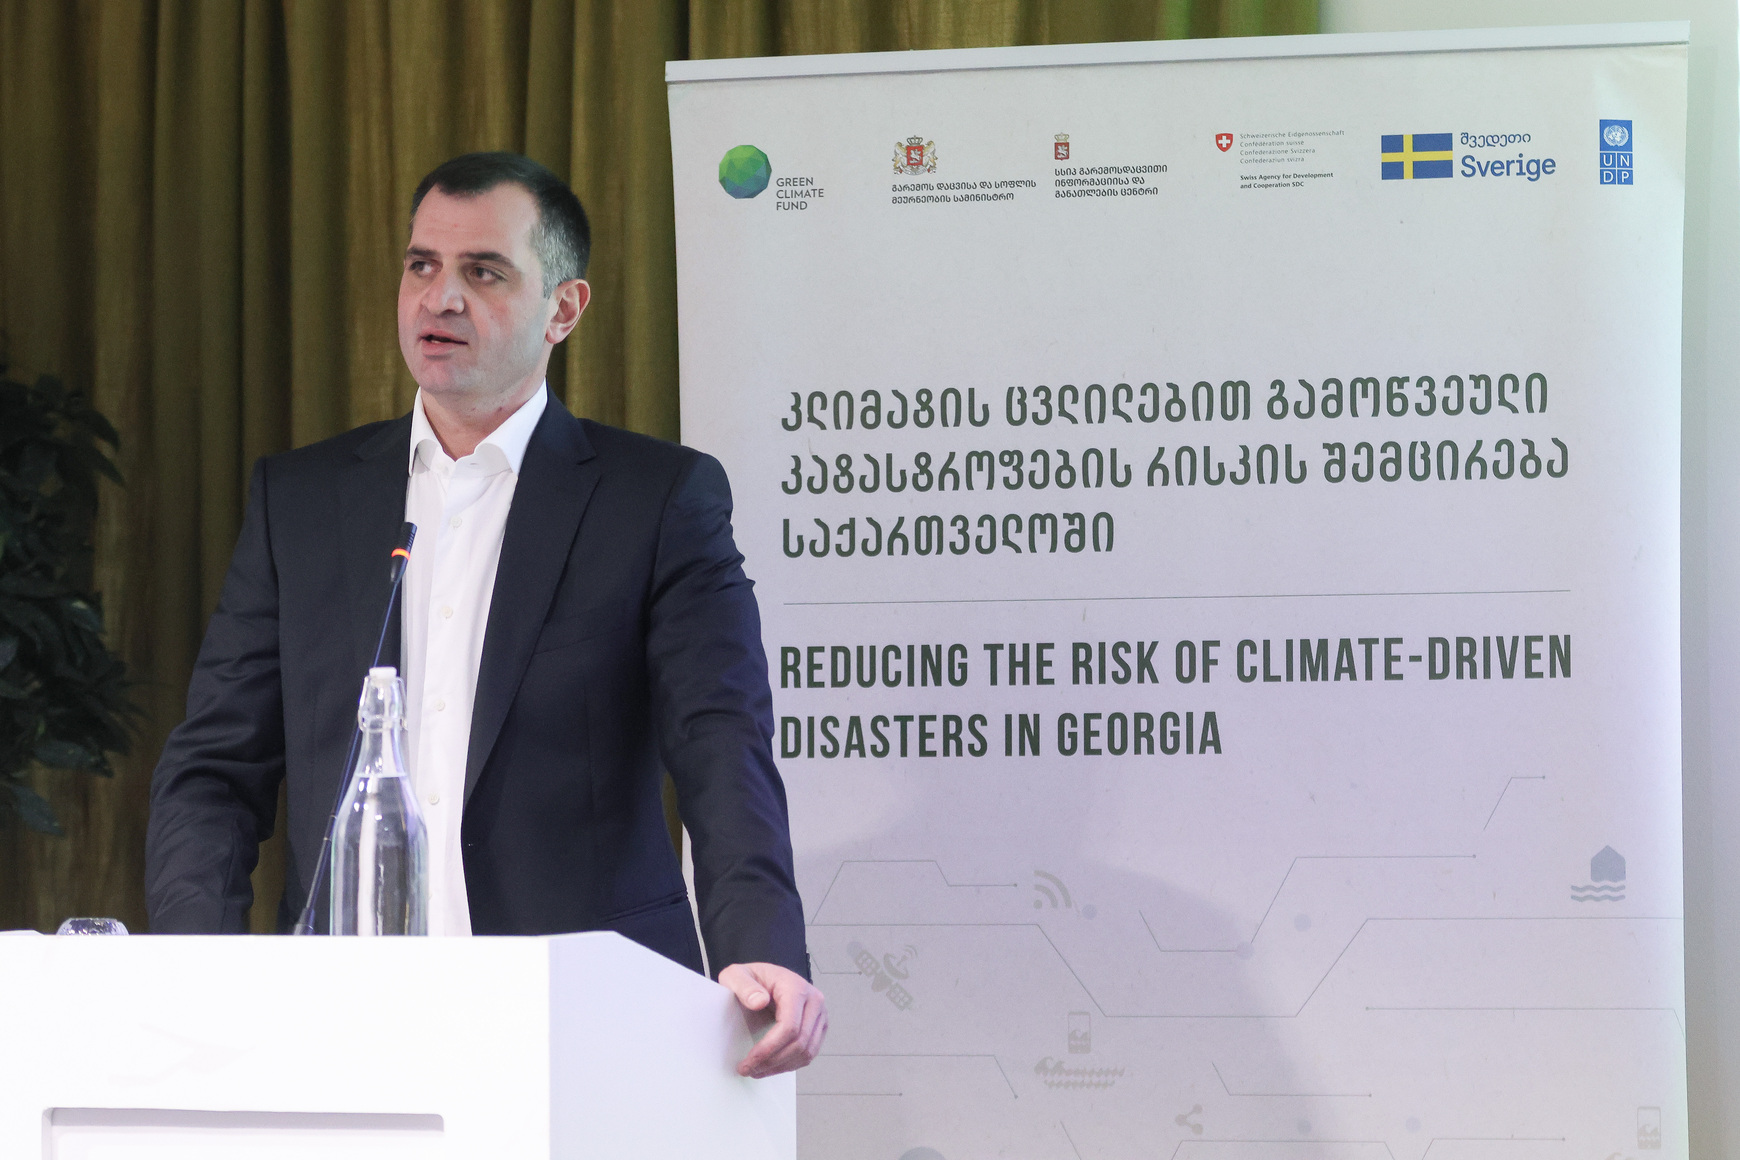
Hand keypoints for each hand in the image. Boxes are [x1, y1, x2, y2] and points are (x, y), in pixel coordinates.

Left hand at [719, 961, 827, 1076]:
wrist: (765, 978)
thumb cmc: (752, 978)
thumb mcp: (736, 976)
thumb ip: (744, 986)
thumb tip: (759, 1001)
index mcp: (796, 987)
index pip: (789, 1026)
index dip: (769, 1049)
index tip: (749, 1061)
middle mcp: (814, 1001)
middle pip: (799, 1042)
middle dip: (772, 1061)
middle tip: (749, 1070)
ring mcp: (819, 1014)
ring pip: (806, 1051)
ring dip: (781, 1066)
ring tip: (758, 1070)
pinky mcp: (818, 1026)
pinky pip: (809, 1053)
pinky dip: (790, 1064)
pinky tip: (771, 1065)